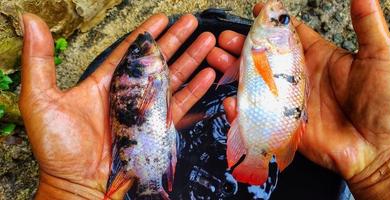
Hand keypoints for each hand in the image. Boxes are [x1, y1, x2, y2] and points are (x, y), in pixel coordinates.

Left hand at [20, 13, 215, 198]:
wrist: (78, 183)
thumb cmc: (58, 148)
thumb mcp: (41, 99)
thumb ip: (40, 60)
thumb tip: (31, 22)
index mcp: (104, 83)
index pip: (129, 51)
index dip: (146, 33)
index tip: (162, 18)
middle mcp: (127, 94)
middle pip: (157, 60)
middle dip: (177, 40)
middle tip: (192, 24)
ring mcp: (144, 111)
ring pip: (173, 79)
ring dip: (191, 60)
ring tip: (207, 43)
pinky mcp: (156, 128)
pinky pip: (179, 105)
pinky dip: (194, 90)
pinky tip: (206, 76)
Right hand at [207, 1, 389, 198]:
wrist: (383, 150)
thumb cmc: (388, 103)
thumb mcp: (382, 57)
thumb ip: (367, 24)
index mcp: (318, 56)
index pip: (289, 32)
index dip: (272, 20)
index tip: (257, 9)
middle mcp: (300, 77)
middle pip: (264, 55)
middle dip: (242, 45)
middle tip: (225, 38)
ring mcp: (290, 102)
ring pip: (255, 82)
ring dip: (233, 70)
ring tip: (216, 59)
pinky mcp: (285, 125)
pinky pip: (258, 115)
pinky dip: (240, 109)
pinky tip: (230, 100)